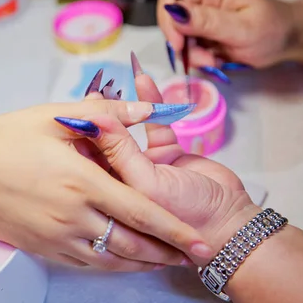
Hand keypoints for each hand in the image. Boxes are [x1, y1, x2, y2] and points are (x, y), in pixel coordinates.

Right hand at [0, 99, 206, 271]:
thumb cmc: (3, 140)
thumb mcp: (52, 116)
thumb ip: (104, 114)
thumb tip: (146, 110)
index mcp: (82, 182)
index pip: (142, 212)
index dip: (175, 231)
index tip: (201, 243)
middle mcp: (74, 216)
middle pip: (132, 244)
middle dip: (166, 254)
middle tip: (192, 257)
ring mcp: (57, 237)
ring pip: (111, 260)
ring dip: (142, 263)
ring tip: (166, 263)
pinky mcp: (42, 249)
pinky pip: (85, 265)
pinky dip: (111, 265)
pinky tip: (123, 261)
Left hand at [64, 53, 257, 262]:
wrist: (230, 220)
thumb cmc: (187, 213)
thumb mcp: (147, 183)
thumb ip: (120, 152)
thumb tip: (94, 120)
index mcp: (112, 194)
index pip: (87, 161)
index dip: (82, 136)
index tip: (72, 110)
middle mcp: (125, 180)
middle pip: (105, 144)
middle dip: (100, 118)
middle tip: (90, 93)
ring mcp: (146, 165)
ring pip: (129, 132)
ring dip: (123, 108)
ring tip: (111, 84)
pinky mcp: (167, 153)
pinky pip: (155, 125)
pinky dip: (150, 104)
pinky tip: (143, 82)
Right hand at [158, 0, 302, 68]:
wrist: (290, 40)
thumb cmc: (273, 30)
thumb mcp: (242, 29)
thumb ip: (208, 21)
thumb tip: (175, 12)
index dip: (169, 20)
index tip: (180, 44)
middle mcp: (204, 0)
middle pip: (173, 19)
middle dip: (183, 44)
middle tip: (206, 59)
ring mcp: (204, 17)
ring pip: (180, 37)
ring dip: (193, 55)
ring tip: (217, 62)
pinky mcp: (206, 33)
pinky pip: (190, 47)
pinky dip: (200, 59)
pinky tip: (218, 60)